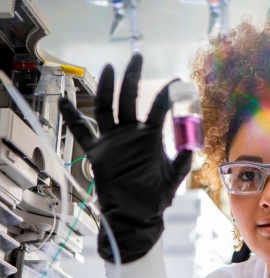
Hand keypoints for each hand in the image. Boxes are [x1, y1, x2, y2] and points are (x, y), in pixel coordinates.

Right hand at [58, 54, 191, 262]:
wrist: (137, 215)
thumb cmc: (156, 196)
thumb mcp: (174, 176)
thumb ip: (182, 160)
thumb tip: (193, 146)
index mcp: (150, 136)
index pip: (157, 108)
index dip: (166, 94)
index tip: (176, 80)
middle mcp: (130, 134)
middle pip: (128, 99)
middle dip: (132, 78)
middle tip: (136, 58)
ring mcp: (114, 141)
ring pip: (107, 108)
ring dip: (107, 88)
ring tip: (109, 68)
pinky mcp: (98, 152)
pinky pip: (82, 132)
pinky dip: (72, 117)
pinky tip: (64, 101)